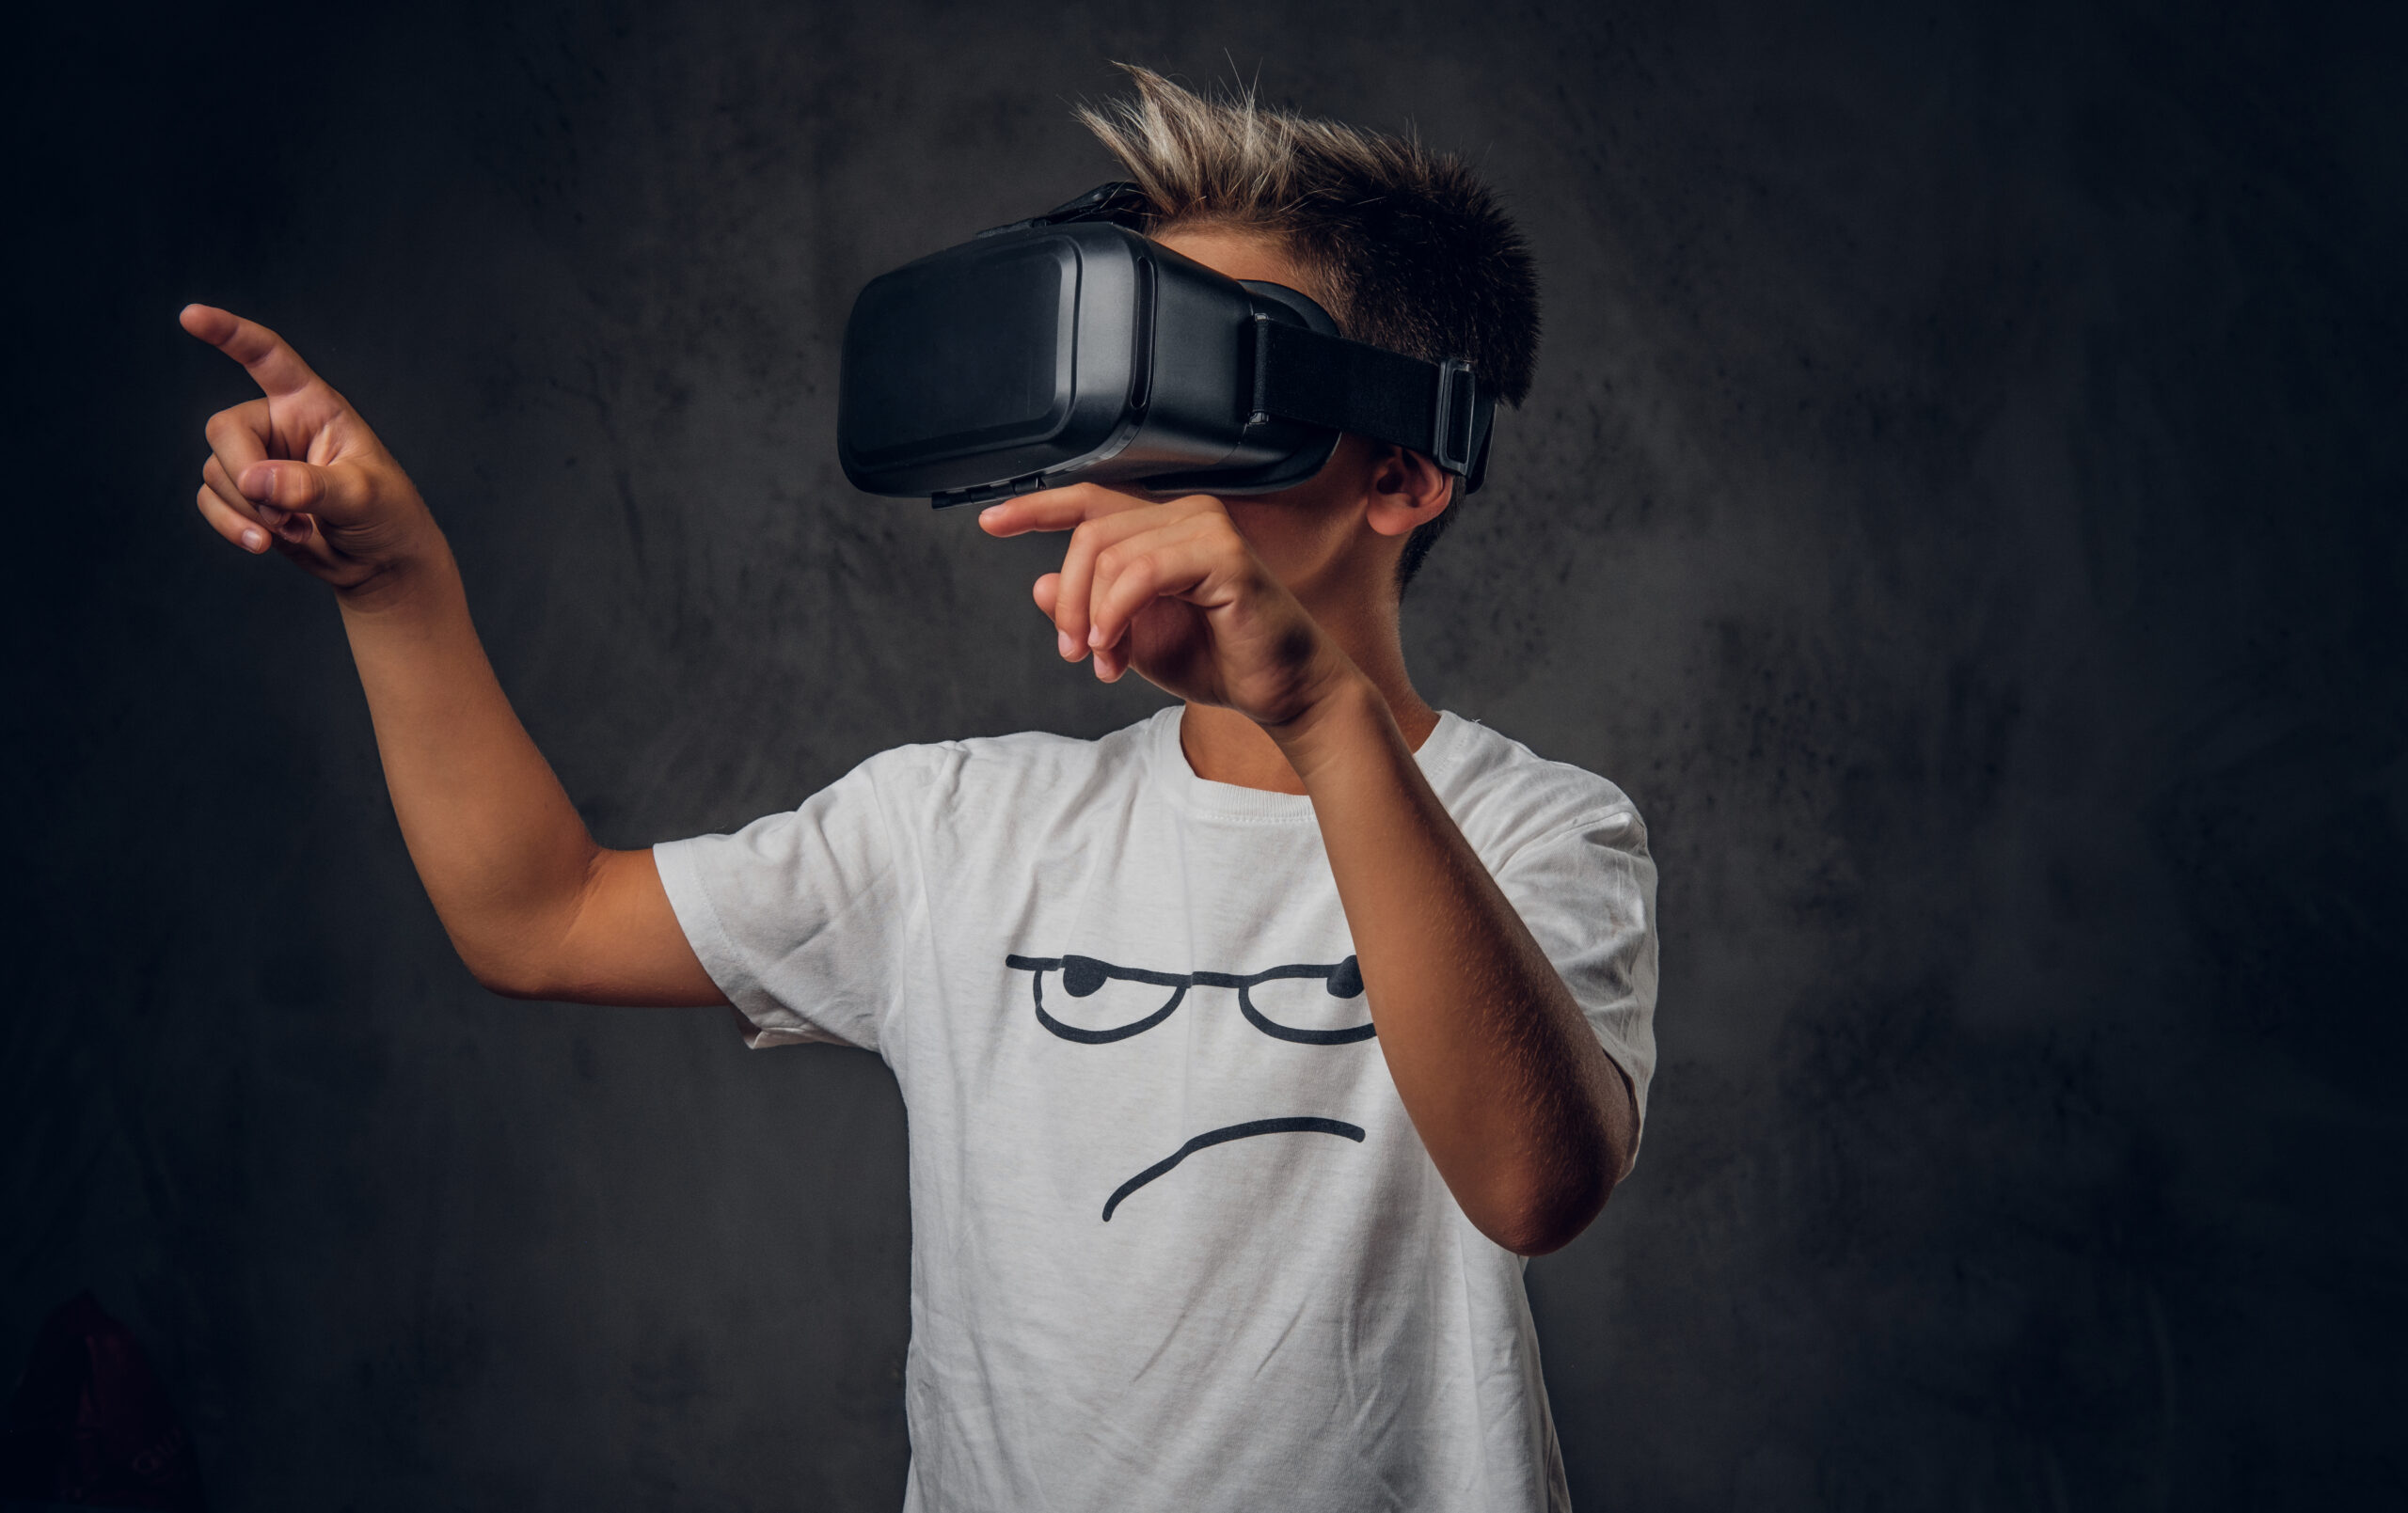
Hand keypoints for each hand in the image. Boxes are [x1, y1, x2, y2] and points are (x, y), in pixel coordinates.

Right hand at [182, 305, 436, 592]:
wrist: (381, 563)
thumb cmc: (388, 516)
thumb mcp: (363, 496)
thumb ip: (312, 485)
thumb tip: (255, 480)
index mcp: (313, 405)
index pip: (267, 357)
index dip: (230, 333)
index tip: (190, 315)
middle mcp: (278, 425)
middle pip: (225, 429)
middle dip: (244, 475)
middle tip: (283, 514)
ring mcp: (259, 460)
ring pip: (216, 471)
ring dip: (247, 509)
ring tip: (294, 528)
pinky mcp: (245, 497)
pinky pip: (209, 501)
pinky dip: (232, 526)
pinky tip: (266, 544)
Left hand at [978, 485, 1356, 727]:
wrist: (1282, 693)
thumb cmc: (1220, 662)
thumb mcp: (1133, 640)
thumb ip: (1091, 611)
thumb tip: (1041, 585)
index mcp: (1165, 527)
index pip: (1090, 502)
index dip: (1036, 507)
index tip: (989, 521)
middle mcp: (1187, 514)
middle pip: (1091, 533)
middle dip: (1070, 598)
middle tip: (1074, 652)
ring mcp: (1207, 528)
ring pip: (1111, 555)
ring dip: (1095, 617)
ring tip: (1106, 661)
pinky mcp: (1224, 554)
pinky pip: (1142, 572)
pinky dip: (1117, 611)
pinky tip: (1117, 646)